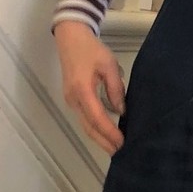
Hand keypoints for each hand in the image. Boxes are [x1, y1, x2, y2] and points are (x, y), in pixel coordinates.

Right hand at [54, 20, 125, 154]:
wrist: (70, 38)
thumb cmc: (91, 49)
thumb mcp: (109, 65)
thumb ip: (116, 89)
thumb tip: (121, 111)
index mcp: (82, 90)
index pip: (97, 118)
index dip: (110, 133)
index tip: (122, 143)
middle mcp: (74, 99)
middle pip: (89, 127)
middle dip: (104, 142)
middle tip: (120, 154)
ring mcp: (71, 100)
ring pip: (86, 125)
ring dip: (100, 138)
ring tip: (115, 148)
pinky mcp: (73, 99)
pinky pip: (85, 118)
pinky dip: (96, 128)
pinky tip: (107, 133)